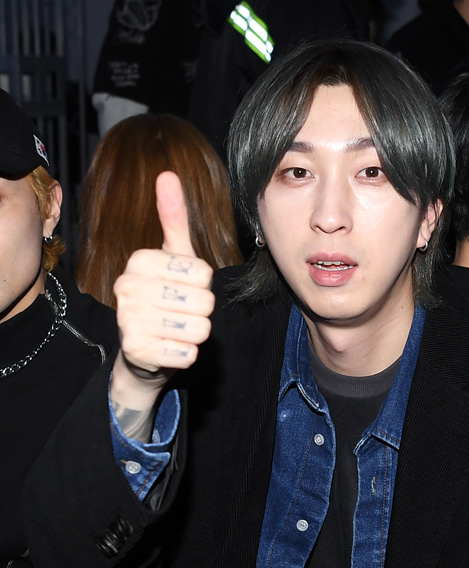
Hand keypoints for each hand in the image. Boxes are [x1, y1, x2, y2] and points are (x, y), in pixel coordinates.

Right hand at [110, 171, 215, 433]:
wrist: (142, 352)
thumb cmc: (164, 299)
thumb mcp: (172, 258)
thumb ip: (174, 219)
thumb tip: (167, 174)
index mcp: (139, 261)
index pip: (202, 273)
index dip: (203, 284)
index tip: (184, 288)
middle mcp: (126, 287)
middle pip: (203, 301)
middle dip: (201, 312)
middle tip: (181, 314)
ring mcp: (128, 321)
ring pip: (198, 329)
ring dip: (195, 335)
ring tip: (176, 331)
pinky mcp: (136, 352)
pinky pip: (188, 353)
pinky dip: (186, 355)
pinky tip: (169, 349)